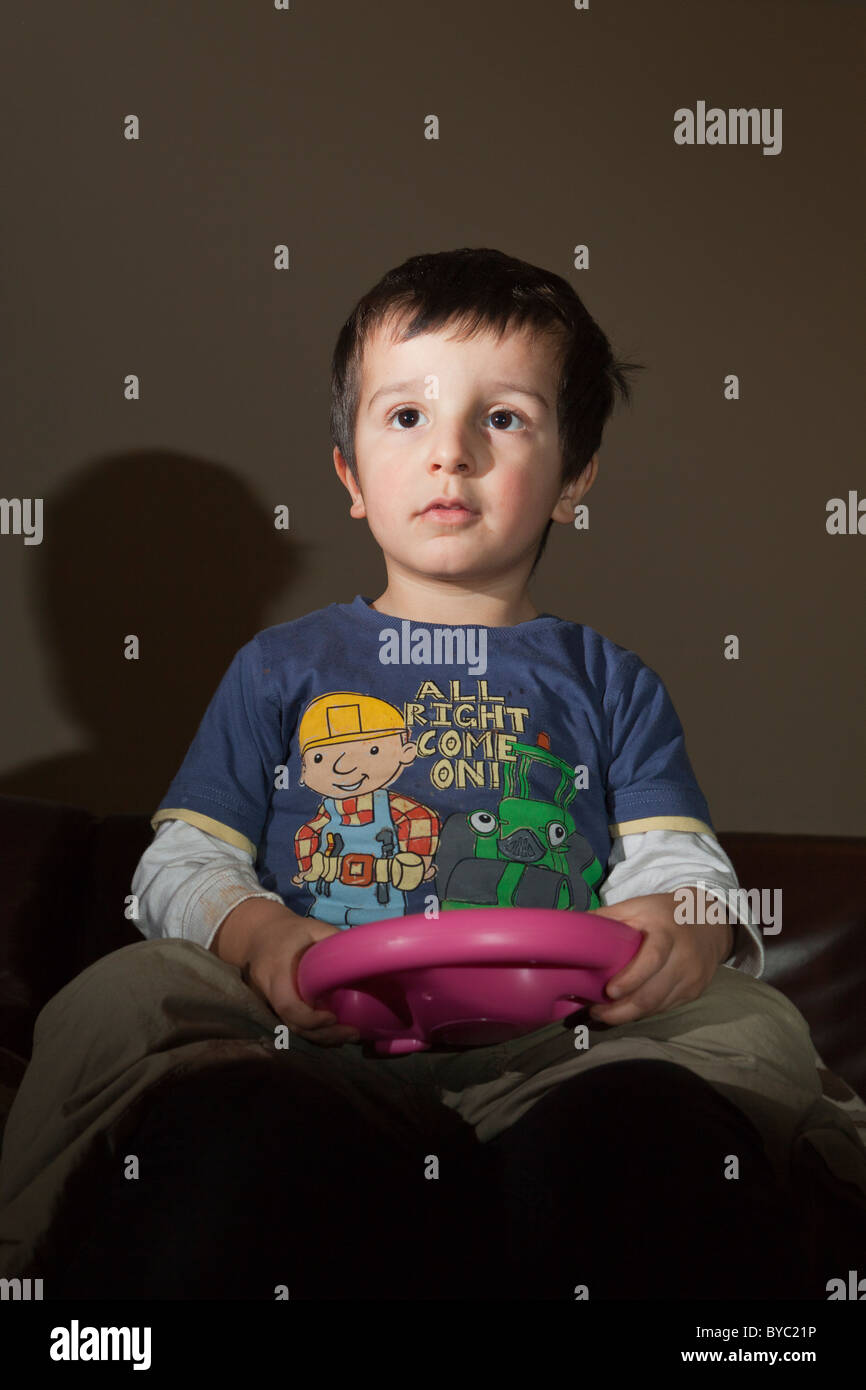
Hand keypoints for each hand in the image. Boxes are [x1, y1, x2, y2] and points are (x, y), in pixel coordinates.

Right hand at [215, 900, 360, 1046]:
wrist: (259, 935)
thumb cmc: (290, 931)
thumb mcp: (312, 928)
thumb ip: (334, 940)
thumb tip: (367, 952)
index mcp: (275, 970)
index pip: (287, 1005)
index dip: (310, 1018)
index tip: (334, 1017)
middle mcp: (268, 992)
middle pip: (293, 1024)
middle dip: (323, 1035)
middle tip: (353, 1035)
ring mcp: (268, 1004)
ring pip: (293, 1029)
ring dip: (322, 1037)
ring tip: (350, 1036)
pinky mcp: (274, 1009)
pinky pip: (294, 1025)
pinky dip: (314, 1032)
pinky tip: (336, 1033)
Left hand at [588, 891, 732, 1024]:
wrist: (711, 920)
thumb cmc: (665, 912)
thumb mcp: (638, 906)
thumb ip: (607, 917)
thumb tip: (572, 928)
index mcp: (666, 932)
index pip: (652, 959)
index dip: (631, 979)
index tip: (609, 991)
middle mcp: (683, 958)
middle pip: (652, 994)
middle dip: (621, 1011)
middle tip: (595, 1012)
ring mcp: (691, 978)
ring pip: (657, 1006)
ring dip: (628, 1015)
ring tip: (604, 1013)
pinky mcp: (695, 992)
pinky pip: (665, 1007)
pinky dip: (643, 1012)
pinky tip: (626, 1009)